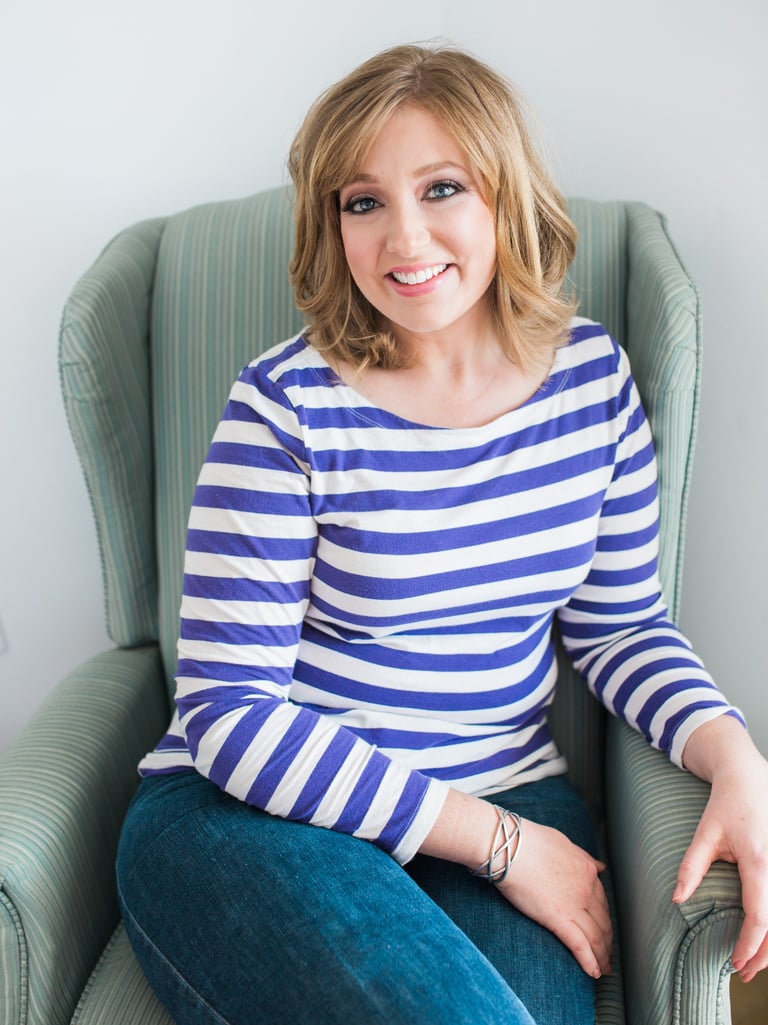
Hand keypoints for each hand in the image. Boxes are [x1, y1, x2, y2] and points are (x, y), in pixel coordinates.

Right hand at [496, 818, 612, 978]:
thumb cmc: (529, 841)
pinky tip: (594, 972)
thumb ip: (583, 857)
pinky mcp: (558, 919)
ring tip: (603, 968)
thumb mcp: (563, 843)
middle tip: (608, 954)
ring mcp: (574, 904)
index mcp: (587, 870)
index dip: (605, 918)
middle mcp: (586, 888)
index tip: (605, 929)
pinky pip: (580, 945)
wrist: (510, 847)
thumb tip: (600, 866)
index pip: (602, 901)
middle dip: (608, 941)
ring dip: (602, 955)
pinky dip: (590, 961)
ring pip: (596, 937)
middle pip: (603, 921)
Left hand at [677, 717, 767, 982]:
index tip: (735, 963)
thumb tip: (676, 900)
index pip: (758, 915)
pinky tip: (766, 938)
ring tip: (756, 962)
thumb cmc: (725, 805)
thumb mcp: (704, 833)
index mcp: (758, 861)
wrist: (747, 777)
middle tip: (744, 973)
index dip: (749, 944)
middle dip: (765, 954)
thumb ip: (691, 867)